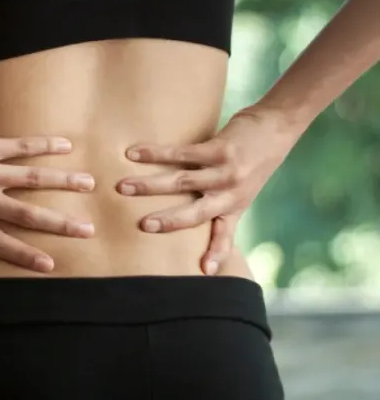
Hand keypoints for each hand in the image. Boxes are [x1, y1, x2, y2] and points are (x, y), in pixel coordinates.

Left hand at [0, 100, 95, 272]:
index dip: (25, 255)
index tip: (51, 264)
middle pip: (26, 215)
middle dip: (60, 224)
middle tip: (87, 230)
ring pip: (34, 179)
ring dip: (65, 182)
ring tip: (89, 184)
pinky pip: (23, 147)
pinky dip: (47, 146)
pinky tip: (66, 147)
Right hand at [117, 106, 297, 274]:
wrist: (276, 128)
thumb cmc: (255, 162)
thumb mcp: (244, 193)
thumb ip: (224, 211)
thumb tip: (202, 231)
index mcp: (234, 207)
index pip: (223, 235)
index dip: (215, 253)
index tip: (203, 271)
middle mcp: (230, 194)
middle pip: (195, 212)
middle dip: (167, 220)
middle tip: (141, 225)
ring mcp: (225, 171)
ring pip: (182, 181)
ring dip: (150, 184)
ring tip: (123, 187)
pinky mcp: (219, 149)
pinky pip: (181, 153)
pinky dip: (156, 154)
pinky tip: (135, 153)